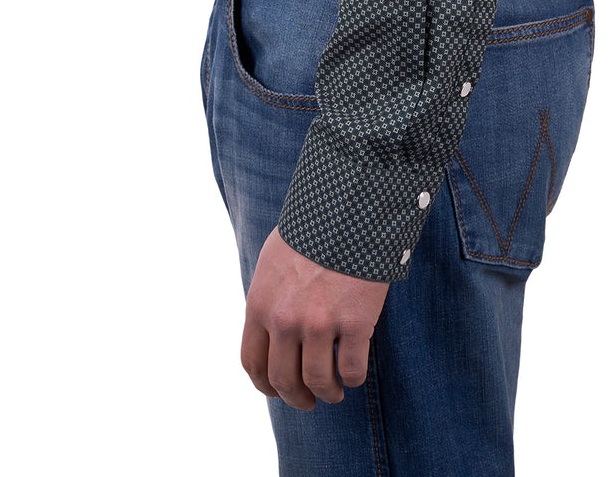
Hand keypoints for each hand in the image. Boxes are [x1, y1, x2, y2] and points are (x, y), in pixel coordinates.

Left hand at [240, 226, 390, 409]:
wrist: (349, 209)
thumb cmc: (312, 232)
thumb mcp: (273, 262)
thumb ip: (268, 298)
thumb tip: (269, 330)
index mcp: (260, 304)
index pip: (253, 363)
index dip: (266, 386)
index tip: (279, 391)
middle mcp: (285, 320)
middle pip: (284, 380)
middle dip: (297, 398)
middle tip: (309, 400)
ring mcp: (320, 323)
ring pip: (318, 381)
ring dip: (327, 393)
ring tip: (334, 392)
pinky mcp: (355, 322)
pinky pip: (351, 370)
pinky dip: (352, 378)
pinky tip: (353, 373)